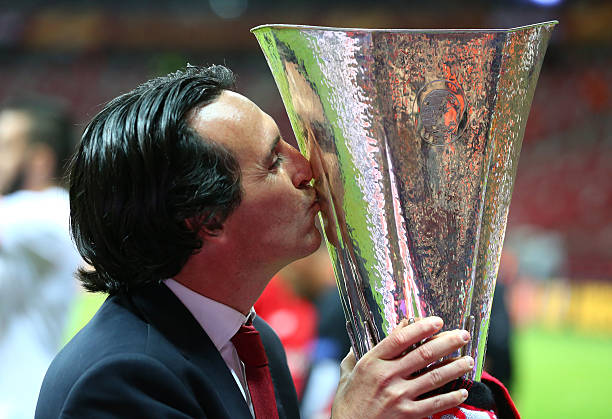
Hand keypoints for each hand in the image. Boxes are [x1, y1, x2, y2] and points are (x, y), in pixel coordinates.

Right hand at [331, 317, 472, 418]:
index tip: (437, 321)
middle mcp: (386, 376)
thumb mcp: (348, 371)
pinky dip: (450, 397)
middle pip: (423, 354)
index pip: (401, 338)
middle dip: (447, 342)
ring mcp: (398, 396)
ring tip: (468, 361)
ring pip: (433, 377)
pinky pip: (434, 404)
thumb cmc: (347, 401)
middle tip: (462, 336)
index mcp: (372, 361)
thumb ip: (358, 351)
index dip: (422, 328)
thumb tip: (368, 336)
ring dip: (454, 367)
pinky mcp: (406, 414)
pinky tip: (462, 391)